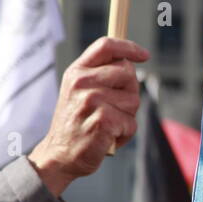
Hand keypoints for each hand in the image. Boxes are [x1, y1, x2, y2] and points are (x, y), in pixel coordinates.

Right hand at [29, 37, 148, 195]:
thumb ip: (100, 74)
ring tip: (107, 125)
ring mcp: (91, 100)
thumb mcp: (79, 92)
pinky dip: (125, 134)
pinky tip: (107, 138)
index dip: (129, 48)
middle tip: (112, 109)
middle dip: (129, 92)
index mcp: (76, 72)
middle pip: (128, 73)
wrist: (58, 156)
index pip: (106, 45)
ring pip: (134, 100)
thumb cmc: (77, 123)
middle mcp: (81, 82)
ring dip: (127, 117)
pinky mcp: (103, 120)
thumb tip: (130, 61)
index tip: (144, 55)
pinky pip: (131, 123)